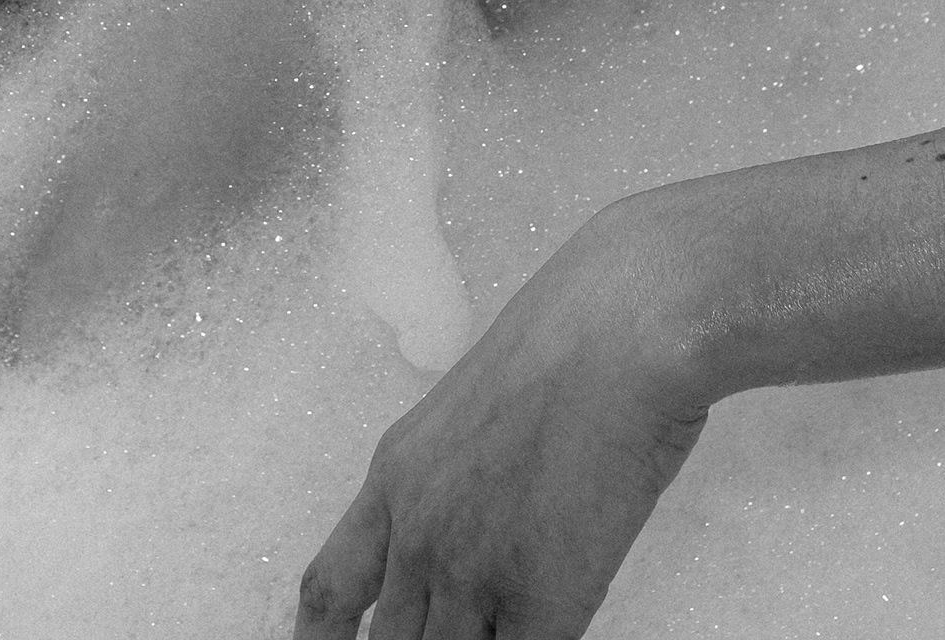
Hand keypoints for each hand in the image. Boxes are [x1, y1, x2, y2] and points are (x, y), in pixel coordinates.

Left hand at [293, 204, 712, 639]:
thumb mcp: (472, 408)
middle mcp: (417, 534)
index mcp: (394, 480)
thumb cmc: (568, 343)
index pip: (330, 592)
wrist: (615, 334)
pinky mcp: (540, 600)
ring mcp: (471, 573)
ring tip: (496, 638)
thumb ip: (455, 475)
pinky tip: (545, 638)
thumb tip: (477, 518)